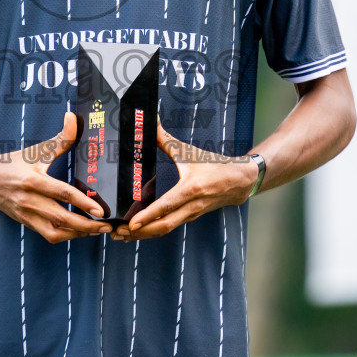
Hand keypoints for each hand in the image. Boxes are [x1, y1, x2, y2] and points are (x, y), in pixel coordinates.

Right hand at [0, 111, 111, 243]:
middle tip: (106, 226)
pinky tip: (80, 232)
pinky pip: (48, 235)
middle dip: (86, 225)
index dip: (83, 202)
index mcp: (33, 181)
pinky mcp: (27, 223)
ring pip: (55, 232)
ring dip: (78, 234)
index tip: (99, 210)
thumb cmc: (13, 163)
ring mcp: (27, 214)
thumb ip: (60, 138)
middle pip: (62, 218)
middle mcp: (30, 200)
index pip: (62, 193)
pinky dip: (66, 236)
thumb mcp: (36, 150)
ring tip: (97, 230)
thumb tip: (73, 117)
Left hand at [115, 121, 255, 240]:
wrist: (238, 181)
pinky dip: (152, 231)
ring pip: (165, 229)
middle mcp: (191, 205)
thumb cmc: (213, 164)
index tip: (132, 224)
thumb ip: (165, 139)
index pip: (166, 205)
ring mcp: (191, 214)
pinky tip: (137, 232)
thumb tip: (149, 120)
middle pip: (164, 225)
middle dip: (140, 232)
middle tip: (118, 233)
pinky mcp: (189, 217)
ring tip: (121, 236)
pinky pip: (169, 227)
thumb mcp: (188, 151)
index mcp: (190, 188)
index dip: (148, 216)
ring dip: (143, 235)